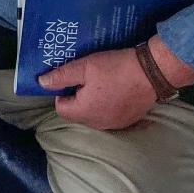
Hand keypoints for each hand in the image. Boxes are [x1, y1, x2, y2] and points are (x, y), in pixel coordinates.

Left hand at [36, 47, 157, 130]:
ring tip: (100, 82)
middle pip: (77, 113)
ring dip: (91, 101)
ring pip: (93, 115)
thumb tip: (41, 83)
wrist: (152, 72)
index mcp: (85, 112)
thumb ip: (61, 76)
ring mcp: (115, 124)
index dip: (62, 92)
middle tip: (86, 78)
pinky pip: (108, 115)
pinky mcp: (128, 121)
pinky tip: (113, 89)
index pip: (61, 109)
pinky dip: (106, 105)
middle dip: (77, 97)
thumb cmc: (115, 68)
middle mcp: (99, 124)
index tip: (71, 79)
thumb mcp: (84, 67)